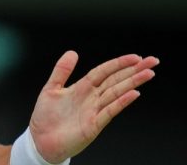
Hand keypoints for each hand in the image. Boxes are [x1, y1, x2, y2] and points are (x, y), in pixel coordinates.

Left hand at [28, 51, 158, 162]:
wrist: (40, 140)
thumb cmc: (46, 116)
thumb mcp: (51, 88)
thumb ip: (62, 71)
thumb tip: (73, 52)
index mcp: (81, 88)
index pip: (103, 72)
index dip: (118, 64)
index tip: (136, 57)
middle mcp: (91, 98)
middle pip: (115, 81)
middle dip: (133, 71)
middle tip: (152, 61)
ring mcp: (94, 111)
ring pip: (116, 93)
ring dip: (132, 82)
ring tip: (148, 73)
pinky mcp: (93, 125)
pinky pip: (109, 111)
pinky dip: (121, 102)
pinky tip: (133, 93)